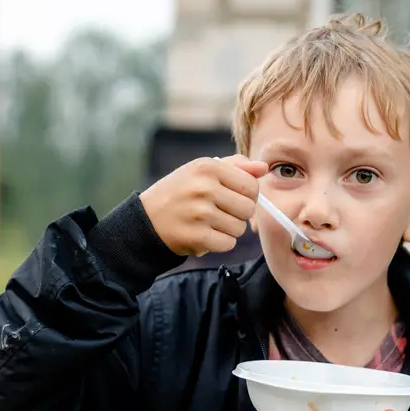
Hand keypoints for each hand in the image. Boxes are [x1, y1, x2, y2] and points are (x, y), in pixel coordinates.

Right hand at [139, 154, 267, 256]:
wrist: (147, 219)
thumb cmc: (180, 192)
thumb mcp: (202, 171)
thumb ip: (235, 167)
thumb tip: (263, 169)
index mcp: (208, 167)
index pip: (252, 186)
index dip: (246, 196)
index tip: (232, 198)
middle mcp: (204, 188)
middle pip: (248, 209)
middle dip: (238, 214)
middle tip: (219, 212)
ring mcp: (200, 213)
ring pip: (239, 228)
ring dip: (228, 230)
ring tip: (209, 223)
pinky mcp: (197, 237)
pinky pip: (228, 244)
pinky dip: (219, 243)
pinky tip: (204, 234)